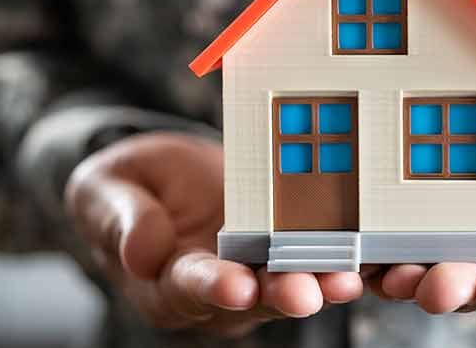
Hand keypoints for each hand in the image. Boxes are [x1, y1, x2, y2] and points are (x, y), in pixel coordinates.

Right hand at [65, 133, 362, 336]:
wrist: (162, 181)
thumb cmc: (127, 187)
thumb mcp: (106, 190)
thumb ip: (121, 219)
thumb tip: (138, 252)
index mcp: (165, 279)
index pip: (189, 287)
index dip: (213, 287)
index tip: (235, 286)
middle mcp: (216, 288)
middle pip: (251, 296)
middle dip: (281, 294)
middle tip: (308, 293)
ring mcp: (254, 273)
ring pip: (289, 283)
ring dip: (319, 282)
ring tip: (345, 279)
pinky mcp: (284, 251)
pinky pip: (314, 259)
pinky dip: (340, 259)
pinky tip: (369, 257)